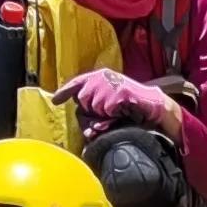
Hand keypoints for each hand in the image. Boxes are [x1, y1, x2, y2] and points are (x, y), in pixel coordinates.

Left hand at [62, 68, 178, 138]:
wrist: (151, 104)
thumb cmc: (129, 105)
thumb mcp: (108, 103)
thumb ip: (94, 109)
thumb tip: (86, 129)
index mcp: (99, 76)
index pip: (76, 83)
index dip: (65, 92)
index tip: (55, 100)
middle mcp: (101, 77)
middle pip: (82, 99)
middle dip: (90, 109)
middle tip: (106, 111)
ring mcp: (109, 84)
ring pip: (93, 106)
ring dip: (102, 113)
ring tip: (116, 110)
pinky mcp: (116, 92)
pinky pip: (105, 111)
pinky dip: (112, 115)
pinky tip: (122, 110)